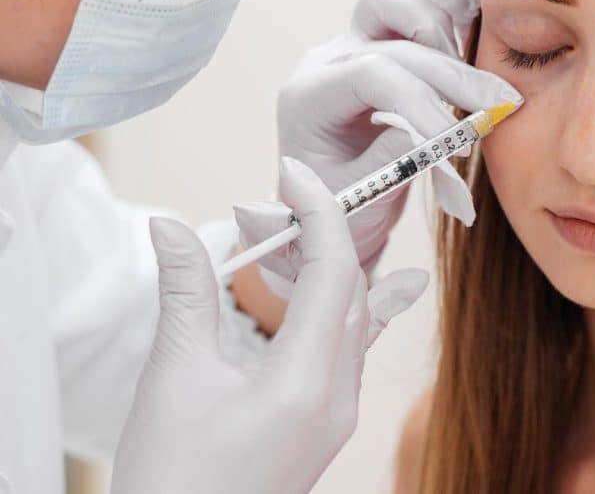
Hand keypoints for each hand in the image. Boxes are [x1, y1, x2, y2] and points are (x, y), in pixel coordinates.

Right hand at [111, 158, 427, 493]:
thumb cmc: (172, 477)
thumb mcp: (175, 377)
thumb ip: (186, 293)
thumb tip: (169, 226)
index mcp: (304, 383)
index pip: (335, 272)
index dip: (318, 212)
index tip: (292, 173)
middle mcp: (338, 397)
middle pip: (351, 290)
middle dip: (318, 236)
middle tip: (274, 204)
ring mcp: (340, 414)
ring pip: (356, 320)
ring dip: (332, 271)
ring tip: (302, 231)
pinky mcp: (329, 424)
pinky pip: (354, 350)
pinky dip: (352, 310)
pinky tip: (383, 286)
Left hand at [244, 0, 520, 283]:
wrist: (338, 207)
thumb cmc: (342, 207)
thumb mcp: (362, 196)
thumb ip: (391, 158)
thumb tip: (430, 128)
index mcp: (308, 97)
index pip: (372, 74)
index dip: (421, 102)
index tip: (454, 142)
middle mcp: (327, 61)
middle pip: (396, 41)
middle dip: (451, 77)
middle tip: (494, 111)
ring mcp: (352, 46)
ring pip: (396, 5)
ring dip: (445, 42)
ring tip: (477, 92)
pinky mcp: (381, 45)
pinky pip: (415, 17)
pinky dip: (448, 39)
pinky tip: (469, 80)